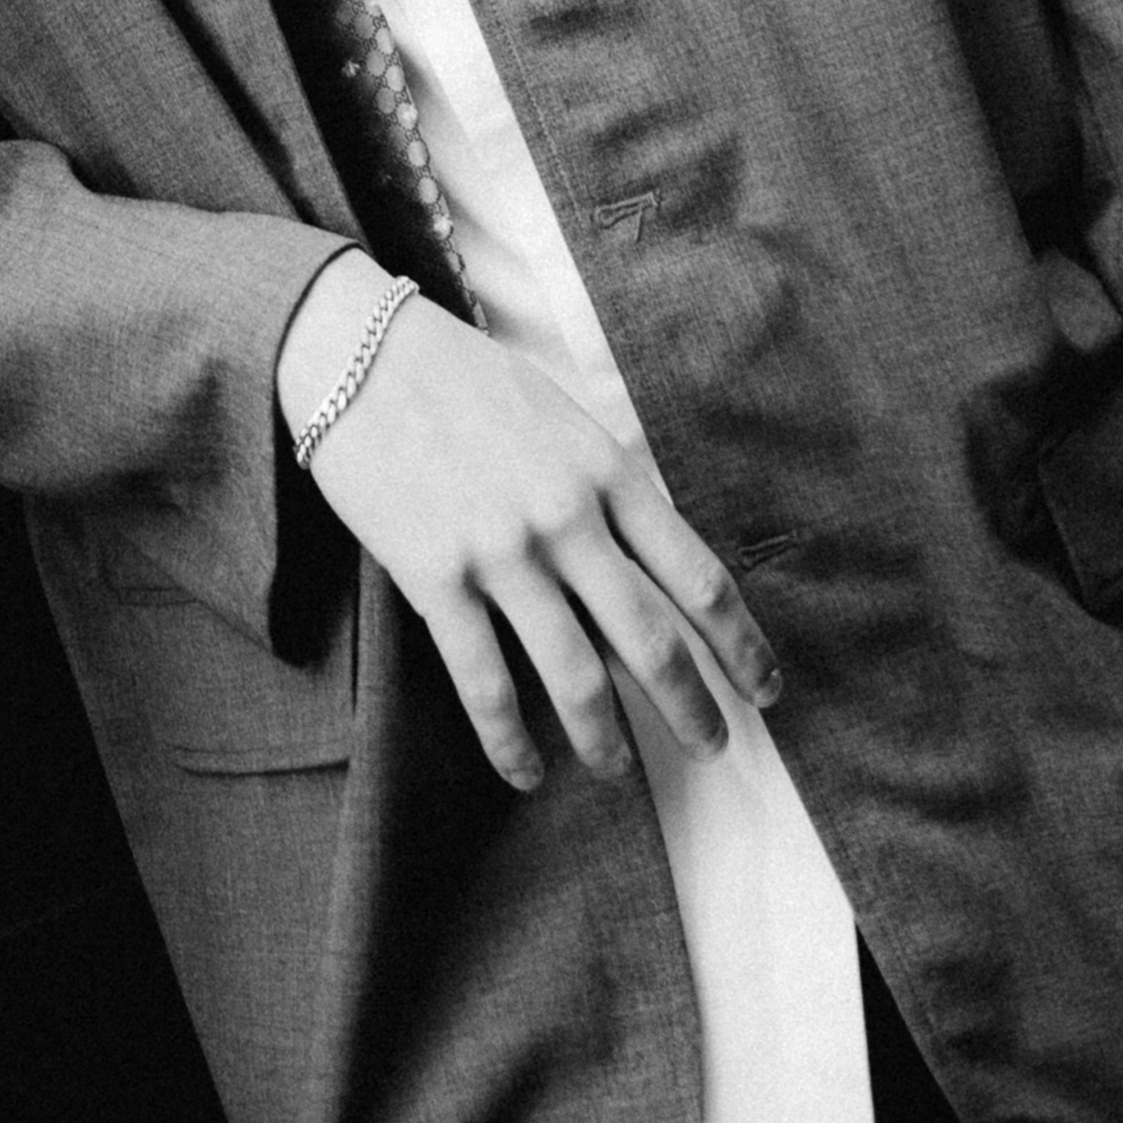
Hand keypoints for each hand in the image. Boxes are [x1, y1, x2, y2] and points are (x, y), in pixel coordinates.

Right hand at [287, 263, 780, 793]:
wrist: (358, 353)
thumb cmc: (463, 379)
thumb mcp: (559, 417)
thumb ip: (605, 488)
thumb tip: (647, 569)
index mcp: (606, 470)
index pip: (698, 577)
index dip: (741, 645)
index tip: (764, 690)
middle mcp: (565, 517)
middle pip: (650, 639)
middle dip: (691, 708)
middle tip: (711, 749)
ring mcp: (500, 551)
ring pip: (575, 676)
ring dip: (605, 740)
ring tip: (616, 769)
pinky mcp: (436, 578)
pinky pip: (485, 683)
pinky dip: (510, 741)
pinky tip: (525, 770)